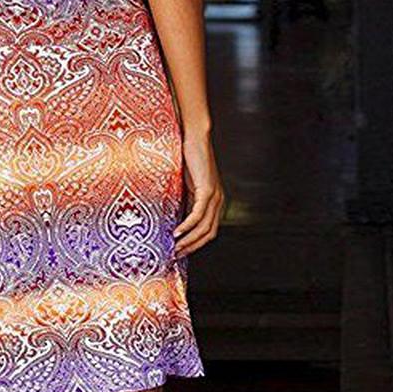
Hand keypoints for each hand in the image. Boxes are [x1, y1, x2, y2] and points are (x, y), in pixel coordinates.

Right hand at [173, 130, 224, 256]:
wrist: (195, 137)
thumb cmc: (189, 157)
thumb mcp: (187, 183)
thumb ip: (185, 198)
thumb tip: (174, 215)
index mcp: (215, 200)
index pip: (209, 229)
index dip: (196, 243)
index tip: (181, 250)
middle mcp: (218, 201)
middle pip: (208, 233)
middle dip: (193, 246)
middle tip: (177, 254)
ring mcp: (215, 196)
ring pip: (204, 227)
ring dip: (189, 240)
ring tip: (176, 247)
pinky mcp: (207, 190)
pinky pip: (198, 215)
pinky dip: (187, 226)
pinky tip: (177, 232)